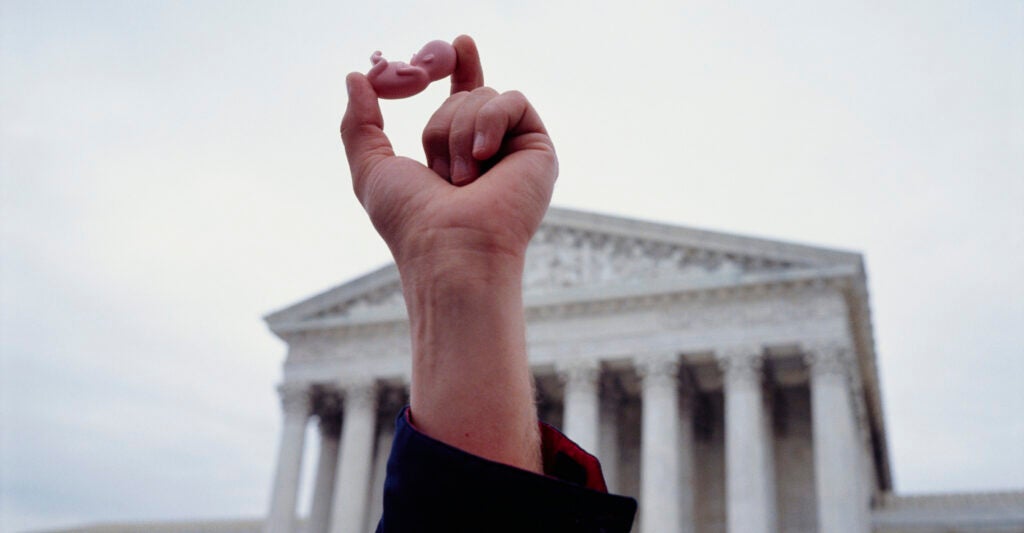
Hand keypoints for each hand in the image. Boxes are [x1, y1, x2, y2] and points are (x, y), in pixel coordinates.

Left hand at [341, 35, 557, 275]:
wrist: (450, 250)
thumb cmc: (411, 221)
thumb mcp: (371, 168)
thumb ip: (359, 123)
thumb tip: (357, 76)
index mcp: (456, 155)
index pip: (462, 100)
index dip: (461, 70)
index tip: (459, 44)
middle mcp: (490, 151)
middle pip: (463, 95)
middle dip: (441, 126)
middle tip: (443, 175)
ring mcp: (515, 151)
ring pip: (484, 96)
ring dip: (459, 133)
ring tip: (464, 180)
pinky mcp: (538, 149)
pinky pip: (512, 101)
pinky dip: (490, 122)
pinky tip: (484, 158)